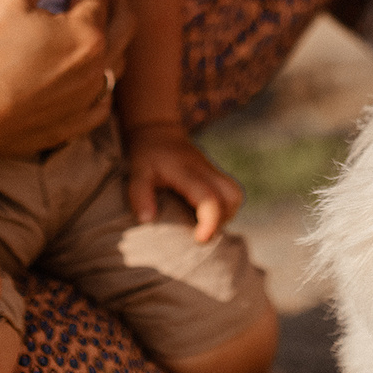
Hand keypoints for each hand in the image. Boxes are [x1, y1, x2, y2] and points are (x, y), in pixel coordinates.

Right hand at [0, 0, 133, 170]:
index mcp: (87, 33)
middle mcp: (98, 67)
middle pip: (125, 23)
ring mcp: (88, 100)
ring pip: (119, 62)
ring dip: (112, 40)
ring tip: (95, 28)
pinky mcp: (75, 125)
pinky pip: (103, 101)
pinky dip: (100, 82)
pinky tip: (88, 75)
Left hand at [124, 122, 241, 241]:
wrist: (159, 133)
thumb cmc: (147, 156)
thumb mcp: (137, 173)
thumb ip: (140, 195)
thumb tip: (148, 220)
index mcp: (187, 172)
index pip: (209, 198)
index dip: (210, 221)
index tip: (200, 238)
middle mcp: (206, 171)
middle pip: (231, 197)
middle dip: (221, 220)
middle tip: (200, 232)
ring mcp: (213, 171)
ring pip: (235, 195)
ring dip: (226, 215)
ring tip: (204, 224)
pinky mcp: (215, 175)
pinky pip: (231, 193)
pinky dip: (225, 208)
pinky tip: (205, 215)